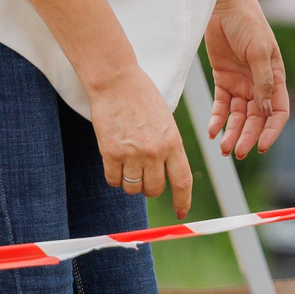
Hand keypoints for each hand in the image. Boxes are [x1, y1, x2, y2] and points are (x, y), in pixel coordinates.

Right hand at [86, 66, 192, 219]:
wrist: (117, 81)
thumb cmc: (142, 98)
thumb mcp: (166, 122)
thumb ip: (168, 147)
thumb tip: (164, 173)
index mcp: (173, 143)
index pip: (182, 181)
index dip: (183, 201)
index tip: (181, 212)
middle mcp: (155, 151)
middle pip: (154, 189)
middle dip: (148, 188)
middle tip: (142, 175)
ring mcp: (133, 153)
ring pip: (132, 188)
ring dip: (130, 183)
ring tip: (127, 164)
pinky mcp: (111, 153)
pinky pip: (113, 180)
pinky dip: (113, 177)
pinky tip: (114, 162)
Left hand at [204, 0, 289, 157]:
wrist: (224, 5)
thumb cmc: (248, 23)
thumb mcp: (259, 50)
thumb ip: (262, 80)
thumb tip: (264, 110)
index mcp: (276, 79)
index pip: (277, 113)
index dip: (271, 131)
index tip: (261, 146)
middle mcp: (259, 85)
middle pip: (256, 119)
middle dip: (248, 137)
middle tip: (237, 153)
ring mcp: (241, 84)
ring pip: (238, 116)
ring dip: (232, 133)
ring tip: (223, 149)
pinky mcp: (223, 79)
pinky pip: (221, 105)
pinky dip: (217, 119)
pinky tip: (212, 131)